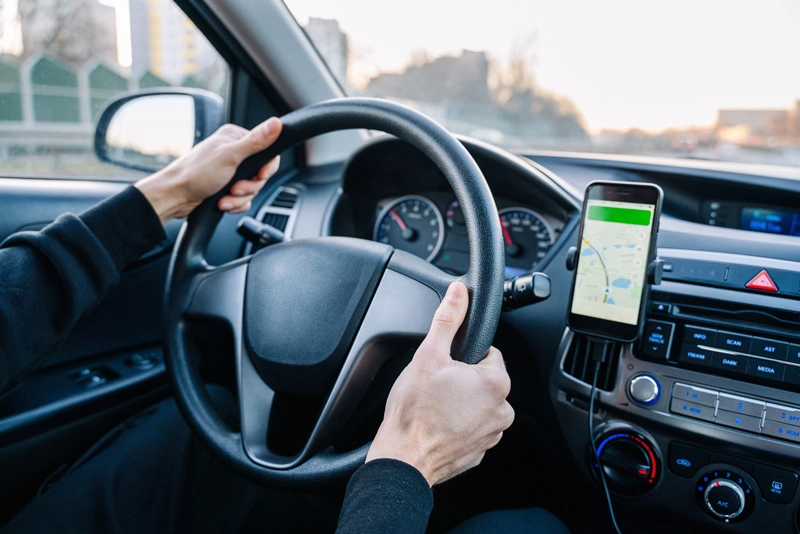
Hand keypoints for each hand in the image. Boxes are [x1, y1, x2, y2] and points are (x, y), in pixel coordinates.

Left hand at [135, 117, 282, 222]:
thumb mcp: (230, 156)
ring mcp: (230, 171)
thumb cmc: (195, 173)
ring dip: (240, 197)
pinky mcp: (226, 186)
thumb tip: (276, 123)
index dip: (266, 169)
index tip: (258, 176)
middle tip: (235, 188)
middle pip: (260, 174)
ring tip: (224, 197)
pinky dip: (235, 204)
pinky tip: (223, 203)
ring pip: (252, 189)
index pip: (268, 152)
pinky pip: (243, 199)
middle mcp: (234, 152)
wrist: (175, 196)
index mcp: (235, 138)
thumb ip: (256, 141)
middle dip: (249, 187)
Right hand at [366, 282, 513, 485]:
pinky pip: (472, 427)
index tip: (445, 366)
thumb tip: (458, 292)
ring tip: (435, 407)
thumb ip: (447, 319)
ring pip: (478, 404)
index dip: (463, 355)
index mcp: (496, 382)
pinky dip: (458, 424)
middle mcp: (502, 409)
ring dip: (461, 402)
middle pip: (483, 379)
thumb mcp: (428, 355)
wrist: (403, 459)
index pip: (489, 353)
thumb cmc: (414, 412)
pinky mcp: (481, 451)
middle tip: (436, 387)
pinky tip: (437, 424)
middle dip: (462, 379)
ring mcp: (493, 433)